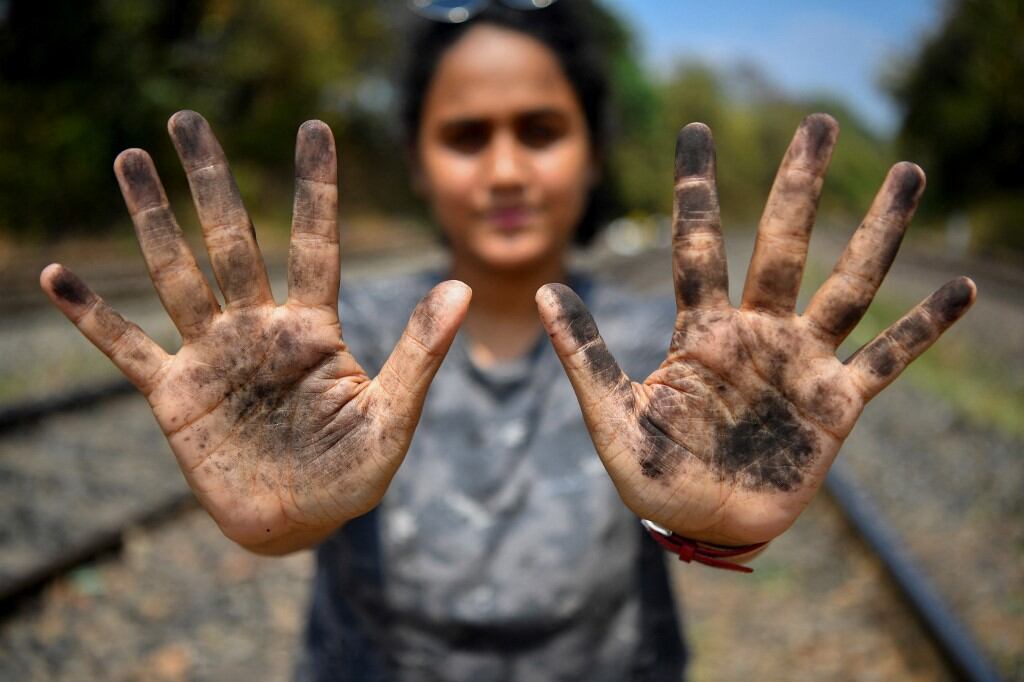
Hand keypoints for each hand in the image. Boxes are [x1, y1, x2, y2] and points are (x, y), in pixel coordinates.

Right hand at [41, 111, 470, 552]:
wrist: (300, 523)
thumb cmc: (352, 474)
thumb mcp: (392, 415)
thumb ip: (420, 351)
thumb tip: (462, 286)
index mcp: (313, 329)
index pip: (315, 243)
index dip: (315, 187)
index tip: (314, 128)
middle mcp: (258, 329)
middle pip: (231, 239)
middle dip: (210, 181)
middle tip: (186, 118)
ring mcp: (213, 356)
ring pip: (176, 274)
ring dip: (151, 219)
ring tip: (130, 160)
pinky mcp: (175, 395)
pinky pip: (125, 347)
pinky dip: (92, 315)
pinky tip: (57, 275)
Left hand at [537, 115, 974, 545]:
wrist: (704, 527)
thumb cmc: (653, 476)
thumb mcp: (612, 417)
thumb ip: (587, 355)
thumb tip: (542, 292)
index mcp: (700, 331)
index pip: (697, 243)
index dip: (695, 187)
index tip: (695, 129)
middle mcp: (755, 333)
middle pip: (782, 243)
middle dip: (798, 185)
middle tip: (820, 123)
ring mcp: (800, 363)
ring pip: (847, 284)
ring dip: (878, 232)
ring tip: (908, 173)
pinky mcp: (835, 404)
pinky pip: (886, 358)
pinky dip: (921, 328)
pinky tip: (959, 288)